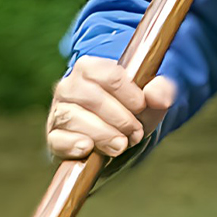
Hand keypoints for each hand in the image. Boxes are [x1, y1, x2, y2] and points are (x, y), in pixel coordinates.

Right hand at [46, 56, 176, 161]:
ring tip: (121, 144)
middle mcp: (69, 87)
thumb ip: (161, 91)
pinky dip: (72, 144)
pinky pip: (57, 139)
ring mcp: (59, 112)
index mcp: (90, 68)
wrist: (119, 138)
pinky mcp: (55, 137)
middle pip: (90, 97)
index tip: (142, 106)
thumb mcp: (151, 100)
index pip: (107, 74)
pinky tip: (88, 148)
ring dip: (102, 133)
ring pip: (73, 117)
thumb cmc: (132, 112)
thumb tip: (159, 97)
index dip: (128, 93)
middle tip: (136, 132)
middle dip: (118, 117)